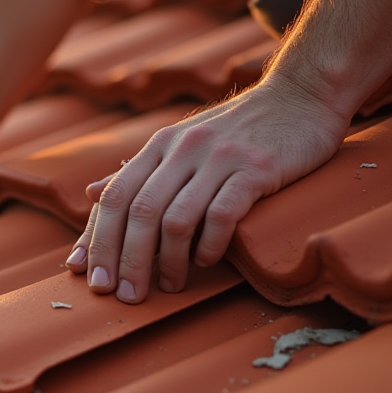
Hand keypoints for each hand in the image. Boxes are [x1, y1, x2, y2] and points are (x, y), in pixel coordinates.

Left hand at [64, 76, 348, 302]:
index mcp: (159, 145)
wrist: (301, 96)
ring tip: (170, 286)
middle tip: (126, 296)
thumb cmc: (238, 130)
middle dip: (128, 261)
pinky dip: (209, 246)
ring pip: (176, 219)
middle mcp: (182, 148)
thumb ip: (140, 172)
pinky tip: (206, 261)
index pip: (115, 197)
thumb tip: (91, 194)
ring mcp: (218, 157)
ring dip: (169, 261)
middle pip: (139, 212)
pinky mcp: (255, 169)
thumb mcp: (182, 143)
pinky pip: (221, 215)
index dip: (97, 240)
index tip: (90, 278)